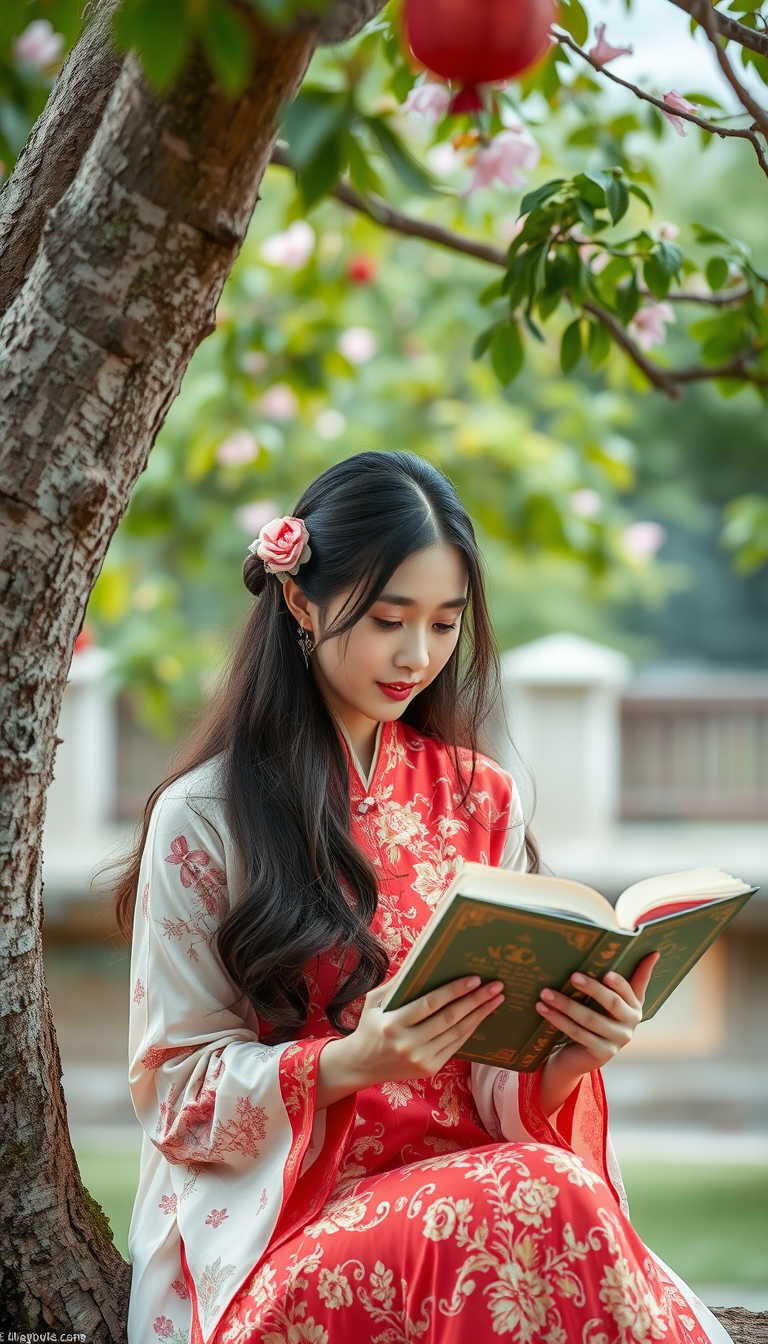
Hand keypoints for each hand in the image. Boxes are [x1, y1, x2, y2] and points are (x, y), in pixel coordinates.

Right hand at [316, 975, 504, 1106]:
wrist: (361, 1065)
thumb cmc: (370, 1026)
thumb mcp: (374, 1001)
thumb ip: (398, 984)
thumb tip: (423, 959)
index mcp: (393, 1023)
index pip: (430, 1004)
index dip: (454, 991)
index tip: (475, 978)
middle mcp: (408, 1044)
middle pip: (449, 1019)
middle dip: (476, 1001)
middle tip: (496, 986)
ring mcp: (420, 1059)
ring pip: (457, 1033)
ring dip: (480, 1015)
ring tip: (496, 999)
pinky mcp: (429, 1069)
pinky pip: (455, 1046)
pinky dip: (470, 1030)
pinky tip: (481, 1016)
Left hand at [534, 951, 659, 1073]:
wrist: (584, 1054)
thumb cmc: (601, 1017)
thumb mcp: (617, 999)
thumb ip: (635, 977)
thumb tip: (654, 952)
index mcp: (635, 1008)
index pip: (629, 992)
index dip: (619, 983)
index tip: (606, 973)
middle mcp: (630, 1026)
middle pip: (611, 1004)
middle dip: (592, 988)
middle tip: (572, 975)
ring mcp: (617, 1042)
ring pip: (589, 1019)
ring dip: (566, 1004)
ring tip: (546, 992)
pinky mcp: (601, 1054)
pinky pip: (577, 1033)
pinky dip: (558, 1020)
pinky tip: (543, 1009)